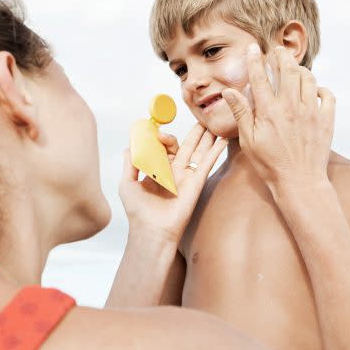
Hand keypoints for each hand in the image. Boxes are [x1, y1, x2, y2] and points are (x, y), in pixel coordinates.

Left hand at [119, 124, 227, 243]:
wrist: (151, 230)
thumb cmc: (138, 211)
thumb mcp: (127, 183)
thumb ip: (129, 163)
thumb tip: (129, 146)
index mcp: (158, 171)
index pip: (164, 148)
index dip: (163, 138)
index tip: (158, 132)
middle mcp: (173, 172)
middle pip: (185, 147)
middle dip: (192, 133)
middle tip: (198, 118)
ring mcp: (186, 177)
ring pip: (198, 151)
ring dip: (206, 137)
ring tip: (213, 124)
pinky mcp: (196, 183)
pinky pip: (206, 163)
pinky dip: (215, 151)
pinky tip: (222, 139)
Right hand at [221, 44, 335, 201]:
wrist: (300, 182)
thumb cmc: (270, 164)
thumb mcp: (248, 140)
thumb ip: (241, 113)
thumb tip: (229, 91)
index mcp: (269, 111)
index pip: (260, 77)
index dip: (255, 60)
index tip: (253, 48)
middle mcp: (291, 107)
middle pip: (288, 70)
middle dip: (282, 56)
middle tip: (277, 50)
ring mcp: (311, 112)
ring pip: (308, 79)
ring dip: (300, 69)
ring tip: (294, 68)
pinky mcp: (326, 120)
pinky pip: (327, 95)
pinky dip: (320, 88)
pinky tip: (313, 90)